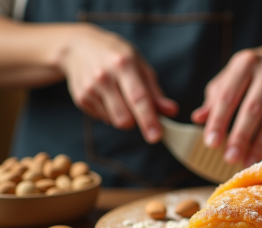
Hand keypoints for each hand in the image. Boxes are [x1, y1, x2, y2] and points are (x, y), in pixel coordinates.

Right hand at [58, 24, 177, 142]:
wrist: (78, 46)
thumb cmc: (116, 56)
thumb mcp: (139, 65)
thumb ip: (155, 91)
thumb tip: (172, 111)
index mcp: (123, 64)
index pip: (138, 98)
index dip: (148, 119)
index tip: (155, 136)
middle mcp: (104, 76)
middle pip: (124, 118)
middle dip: (136, 121)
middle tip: (138, 109)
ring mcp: (89, 88)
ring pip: (113, 121)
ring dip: (123, 116)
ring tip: (119, 96)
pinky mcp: (80, 98)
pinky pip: (102, 118)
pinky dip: (109, 112)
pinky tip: (106, 95)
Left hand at [192, 42, 261, 166]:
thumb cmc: (254, 73)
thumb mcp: (232, 77)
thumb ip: (215, 98)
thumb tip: (198, 119)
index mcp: (245, 63)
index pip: (228, 96)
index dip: (218, 121)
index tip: (211, 143)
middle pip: (252, 109)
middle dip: (240, 136)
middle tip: (229, 158)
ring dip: (260, 144)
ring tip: (248, 161)